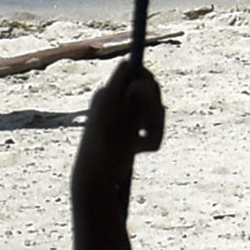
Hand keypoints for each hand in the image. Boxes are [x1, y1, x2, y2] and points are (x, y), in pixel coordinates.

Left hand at [80, 53, 166, 171]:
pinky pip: (148, 124)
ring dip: (155, 126)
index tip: (154, 94)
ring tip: (144, 144)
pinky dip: (150, 136)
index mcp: (107, 94)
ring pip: (150, 108)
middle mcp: (112, 99)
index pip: (129, 67)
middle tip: (149, 127)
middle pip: (145, 85)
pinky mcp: (126, 126)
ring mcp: (119, 113)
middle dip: (154, 106)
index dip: (145, 75)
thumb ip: (135, 105)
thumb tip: (141, 82)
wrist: (94, 182)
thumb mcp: (124, 130)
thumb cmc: (107, 157)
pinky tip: (141, 149)